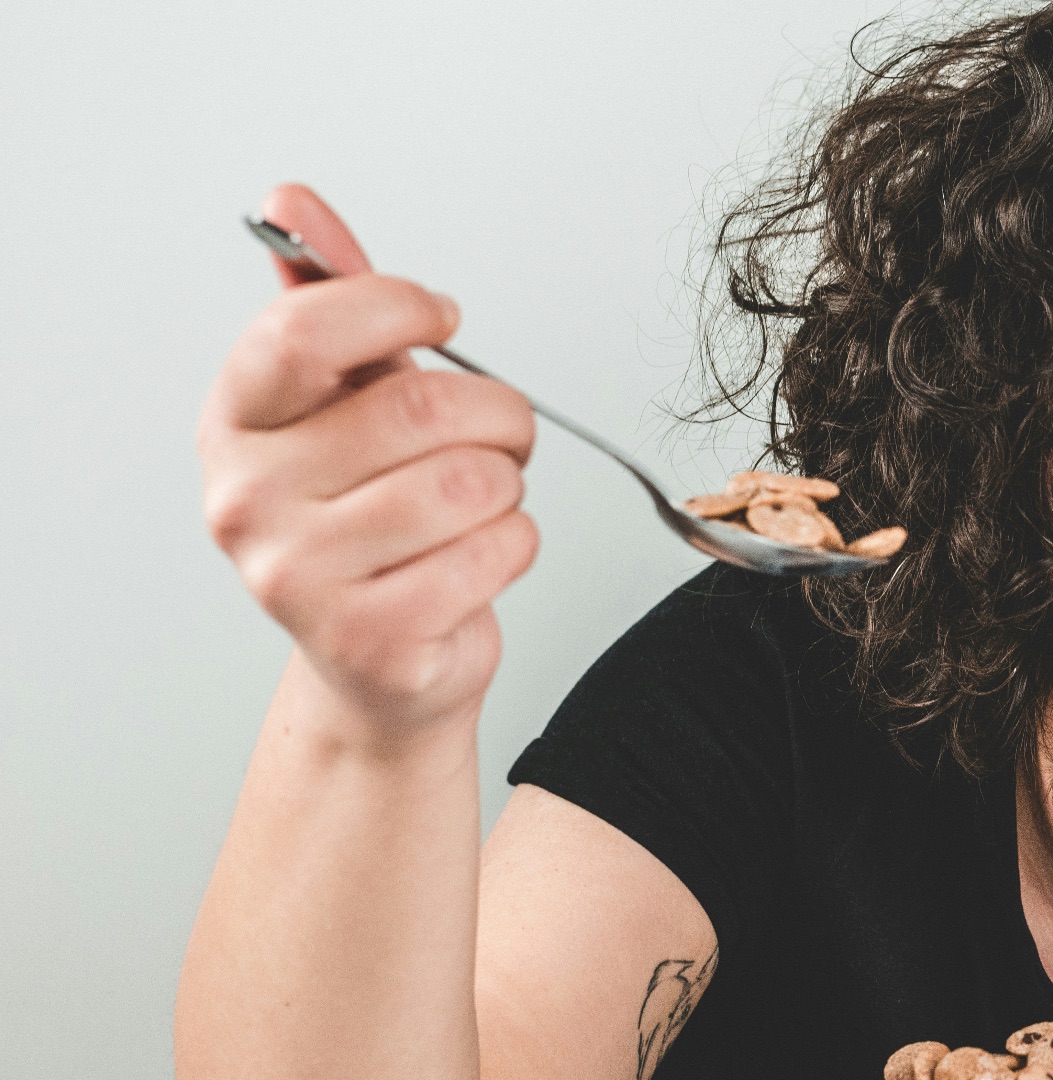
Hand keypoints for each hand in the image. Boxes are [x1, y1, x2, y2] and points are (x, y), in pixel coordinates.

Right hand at [198, 185, 538, 740]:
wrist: (377, 661)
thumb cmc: (369, 517)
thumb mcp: (346, 400)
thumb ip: (329, 299)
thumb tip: (291, 200)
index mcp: (235, 422)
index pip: (307, 329)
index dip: (399, 306)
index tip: (442, 318)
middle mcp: (247, 499)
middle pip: (420, 408)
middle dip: (498, 413)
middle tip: (503, 431)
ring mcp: (297, 577)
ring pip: (470, 484)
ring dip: (510, 486)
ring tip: (484, 501)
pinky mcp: (369, 638)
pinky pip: (495, 552)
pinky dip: (517, 546)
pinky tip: (479, 558)